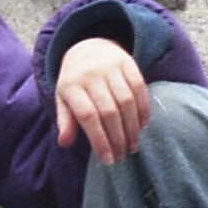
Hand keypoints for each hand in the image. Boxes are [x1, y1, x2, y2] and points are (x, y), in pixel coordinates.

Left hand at [52, 38, 149, 162]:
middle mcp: (91, 74)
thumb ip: (65, 121)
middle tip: (122, 156)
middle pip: (109, 112)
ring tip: (132, 146)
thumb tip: (64, 143)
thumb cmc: (75, 81)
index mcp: (71, 86)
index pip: (88, 117)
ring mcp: (110, 67)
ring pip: (126, 102)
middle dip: (117, 138)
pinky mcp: (128, 62)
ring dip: (132, 128)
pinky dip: (143, 110)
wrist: (87, 46)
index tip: (107, 160)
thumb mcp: (63, 99)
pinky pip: (139, 88)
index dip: (100, 140)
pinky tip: (142, 126)